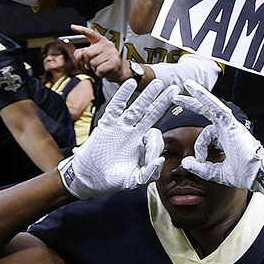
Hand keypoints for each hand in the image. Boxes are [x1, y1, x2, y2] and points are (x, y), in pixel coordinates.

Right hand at [58, 79, 177, 197]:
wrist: (89, 178)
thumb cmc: (114, 179)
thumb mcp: (135, 180)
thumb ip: (150, 173)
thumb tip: (161, 160)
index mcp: (142, 144)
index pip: (155, 135)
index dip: (156, 144)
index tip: (152, 159)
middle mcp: (134, 132)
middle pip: (151, 113)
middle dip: (163, 101)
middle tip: (174, 89)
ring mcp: (121, 126)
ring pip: (137, 107)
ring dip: (147, 95)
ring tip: (157, 83)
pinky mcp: (107, 124)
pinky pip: (116, 107)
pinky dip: (122, 95)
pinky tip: (130, 84)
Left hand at [71, 25, 127, 82]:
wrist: (118, 71)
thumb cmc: (103, 63)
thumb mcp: (90, 57)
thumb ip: (81, 54)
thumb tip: (79, 56)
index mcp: (100, 41)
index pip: (90, 33)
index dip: (81, 30)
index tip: (73, 27)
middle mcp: (107, 45)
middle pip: (87, 53)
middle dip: (88, 61)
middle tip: (94, 63)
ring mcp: (112, 53)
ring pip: (93, 63)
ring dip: (94, 69)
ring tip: (101, 67)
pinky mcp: (115, 62)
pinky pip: (100, 70)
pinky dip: (100, 73)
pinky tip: (104, 71)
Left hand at [175, 80, 263, 189]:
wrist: (259, 175)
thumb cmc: (245, 174)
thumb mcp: (216, 172)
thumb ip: (200, 168)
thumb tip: (185, 162)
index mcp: (225, 139)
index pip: (206, 134)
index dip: (198, 147)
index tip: (198, 160)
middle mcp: (227, 129)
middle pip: (207, 112)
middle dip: (192, 104)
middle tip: (177, 98)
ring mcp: (230, 125)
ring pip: (212, 106)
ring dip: (198, 95)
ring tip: (187, 85)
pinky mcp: (232, 124)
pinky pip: (217, 109)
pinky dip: (207, 99)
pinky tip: (196, 91)